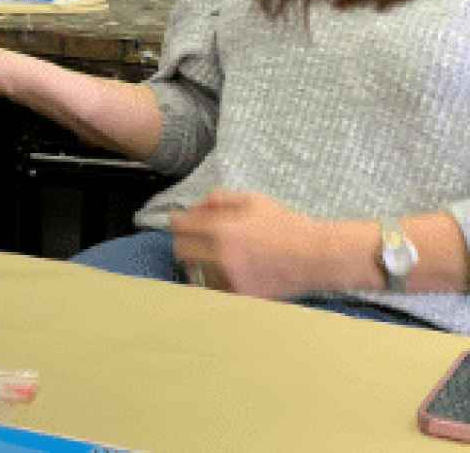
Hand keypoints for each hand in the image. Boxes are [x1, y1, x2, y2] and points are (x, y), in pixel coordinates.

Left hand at [167, 189, 324, 299]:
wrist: (318, 256)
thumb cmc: (288, 225)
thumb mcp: (253, 199)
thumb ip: (217, 199)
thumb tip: (193, 207)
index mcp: (222, 229)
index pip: (178, 226)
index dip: (177, 220)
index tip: (180, 221)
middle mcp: (221, 256)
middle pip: (180, 251)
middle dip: (185, 241)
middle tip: (197, 238)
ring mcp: (230, 279)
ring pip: (197, 271)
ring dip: (202, 261)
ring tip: (222, 254)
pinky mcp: (241, 296)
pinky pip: (215, 287)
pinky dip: (218, 278)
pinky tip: (234, 269)